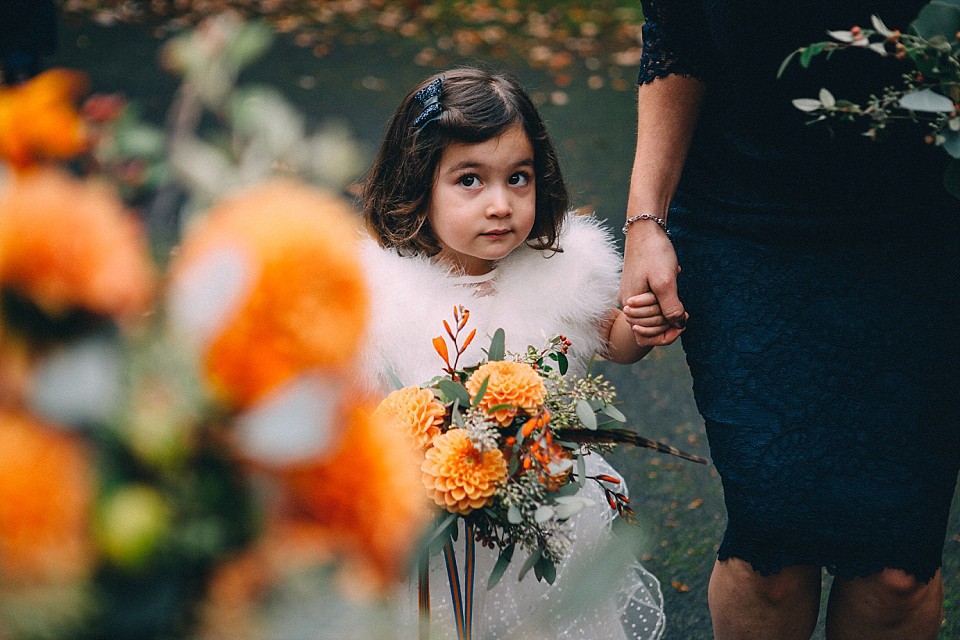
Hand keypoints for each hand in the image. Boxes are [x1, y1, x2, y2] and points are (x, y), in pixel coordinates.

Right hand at [618, 223, 685, 345]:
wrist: (646, 228)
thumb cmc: (654, 253)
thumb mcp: (666, 282)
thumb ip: (671, 308)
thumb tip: (679, 326)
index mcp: (631, 304)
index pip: (643, 336)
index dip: (664, 336)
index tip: (682, 325)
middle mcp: (627, 303)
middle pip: (648, 327)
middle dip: (668, 322)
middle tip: (685, 310)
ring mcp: (631, 294)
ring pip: (650, 315)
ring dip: (667, 311)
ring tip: (679, 296)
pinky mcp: (637, 286)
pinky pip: (651, 302)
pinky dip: (664, 300)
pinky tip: (672, 286)